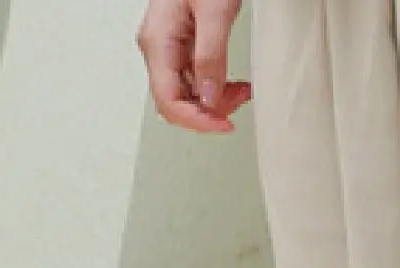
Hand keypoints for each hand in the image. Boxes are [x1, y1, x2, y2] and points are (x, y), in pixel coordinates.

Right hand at [137, 0, 251, 133]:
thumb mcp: (215, 10)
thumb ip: (211, 56)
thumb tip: (209, 100)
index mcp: (158, 42)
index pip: (169, 101)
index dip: (197, 120)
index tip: (225, 125)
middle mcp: (158, 47)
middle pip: (177, 100)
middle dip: (208, 110)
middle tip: (237, 107)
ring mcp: (169, 45)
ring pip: (188, 91)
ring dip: (215, 99)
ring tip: (241, 92)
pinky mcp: (182, 41)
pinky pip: (195, 74)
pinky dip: (216, 84)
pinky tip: (233, 83)